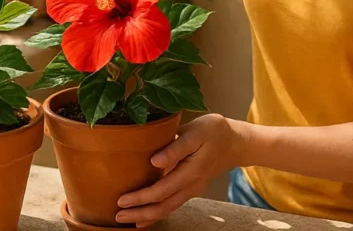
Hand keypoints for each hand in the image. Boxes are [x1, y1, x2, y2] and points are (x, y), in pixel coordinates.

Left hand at [115, 114, 248, 227]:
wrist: (235, 142)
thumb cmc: (213, 131)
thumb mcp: (196, 132)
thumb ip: (176, 148)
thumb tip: (154, 161)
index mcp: (190, 172)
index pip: (161, 191)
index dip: (141, 198)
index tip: (122, 200)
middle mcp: (190, 185)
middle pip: (163, 206)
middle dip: (139, 214)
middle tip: (117, 216)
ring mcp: (191, 189)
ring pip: (168, 209)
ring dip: (147, 216)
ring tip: (127, 220)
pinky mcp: (190, 188)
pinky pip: (172, 204)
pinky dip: (157, 212)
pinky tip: (145, 216)